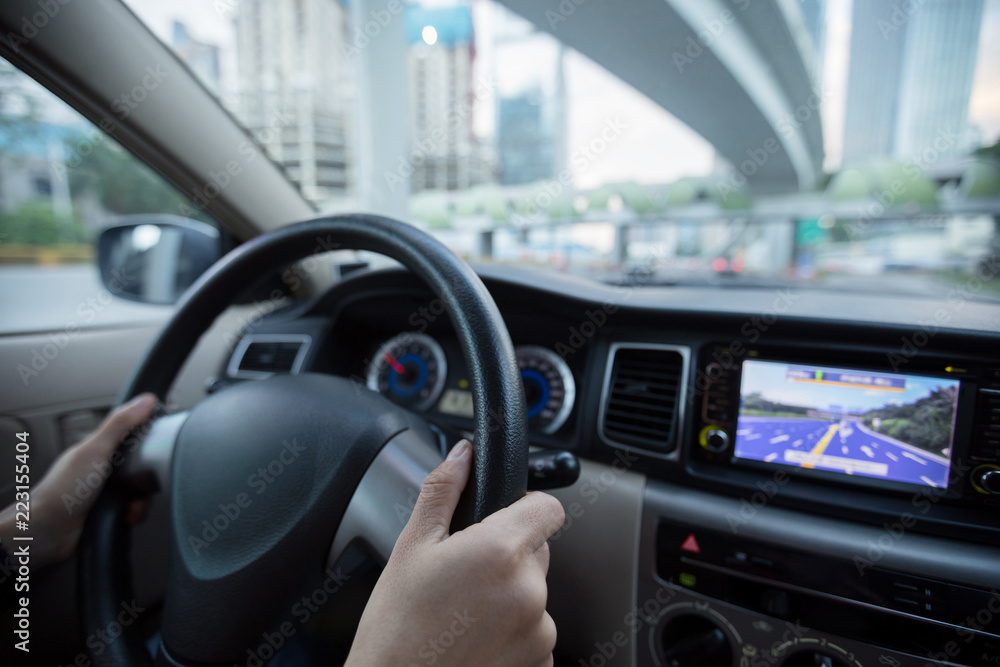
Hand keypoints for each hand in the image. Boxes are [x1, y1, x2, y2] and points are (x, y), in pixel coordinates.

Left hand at [0, 393, 157, 568]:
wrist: (47, 532)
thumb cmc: (61, 491)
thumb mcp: (95, 451)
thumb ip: (120, 425)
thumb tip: (144, 401)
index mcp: (99, 449)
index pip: (136, 439)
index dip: (150, 444)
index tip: (157, 451)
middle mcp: (104, 470)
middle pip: (143, 468)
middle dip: (146, 480)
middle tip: (139, 484)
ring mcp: (107, 492)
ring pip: (141, 491)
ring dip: (140, 502)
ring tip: (128, 506)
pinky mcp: (111, 512)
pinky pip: (135, 511)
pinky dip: (134, 515)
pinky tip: (123, 516)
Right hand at [345, 439, 564, 666]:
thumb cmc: (396, 629)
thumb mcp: (411, 548)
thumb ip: (443, 491)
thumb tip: (462, 455)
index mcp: (500, 551)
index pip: (548, 509)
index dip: (526, 506)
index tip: (504, 517)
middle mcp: (528, 591)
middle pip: (536, 553)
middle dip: (507, 557)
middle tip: (463, 577)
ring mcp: (538, 631)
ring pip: (534, 595)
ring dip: (509, 599)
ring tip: (463, 616)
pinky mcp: (539, 662)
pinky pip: (534, 633)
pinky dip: (512, 634)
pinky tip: (474, 640)